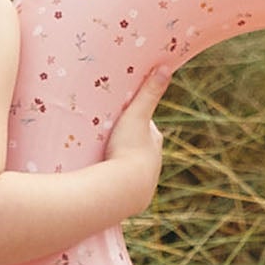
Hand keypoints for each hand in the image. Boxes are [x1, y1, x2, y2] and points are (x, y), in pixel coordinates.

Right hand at [105, 67, 169, 213]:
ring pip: (128, 167)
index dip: (131, 120)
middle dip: (123, 142)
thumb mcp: (137, 116)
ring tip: (99, 159)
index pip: (144, 126)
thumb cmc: (129, 150)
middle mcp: (153, 162)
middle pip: (136, 147)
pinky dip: (113, 180)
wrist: (123, 190)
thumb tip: (165, 67)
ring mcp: (143, 181)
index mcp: (154, 142)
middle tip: (104, 137)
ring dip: (116, 162)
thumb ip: (149, 93)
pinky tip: (101, 180)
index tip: (117, 116)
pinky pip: (120, 184)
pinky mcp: (131, 198)